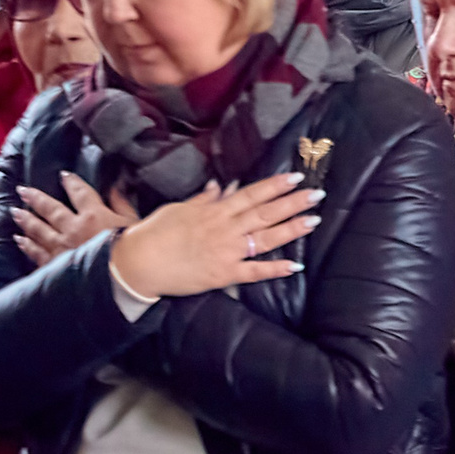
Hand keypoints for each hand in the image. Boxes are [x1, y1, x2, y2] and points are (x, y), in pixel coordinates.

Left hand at [13, 173, 138, 267]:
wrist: (124, 274)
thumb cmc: (134, 247)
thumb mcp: (133, 221)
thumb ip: (122, 204)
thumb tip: (116, 188)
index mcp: (93, 215)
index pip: (80, 193)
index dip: (72, 183)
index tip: (64, 175)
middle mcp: (73, 228)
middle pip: (51, 210)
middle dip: (36, 199)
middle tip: (22, 190)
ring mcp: (61, 247)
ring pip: (39, 230)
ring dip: (26, 220)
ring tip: (15, 212)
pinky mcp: (55, 264)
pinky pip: (37, 253)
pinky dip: (27, 246)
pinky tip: (20, 240)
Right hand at [108, 173, 320, 300]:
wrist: (137, 265)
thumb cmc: (154, 234)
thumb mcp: (178, 209)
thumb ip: (204, 200)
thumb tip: (221, 187)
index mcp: (215, 212)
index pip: (252, 195)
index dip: (275, 186)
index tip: (297, 178)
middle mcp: (226, 230)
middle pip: (265, 213)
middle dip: (293, 203)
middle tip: (318, 194)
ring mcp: (227, 253)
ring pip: (265, 239)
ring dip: (291, 230)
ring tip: (314, 220)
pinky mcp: (223, 275)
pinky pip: (254, 272)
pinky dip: (274, 270)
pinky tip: (295, 266)